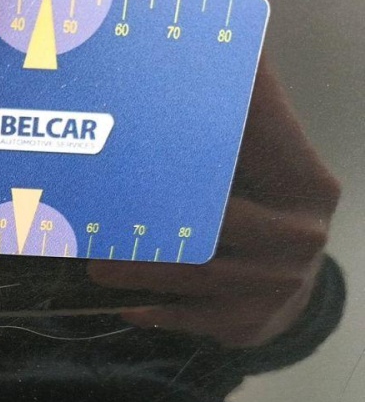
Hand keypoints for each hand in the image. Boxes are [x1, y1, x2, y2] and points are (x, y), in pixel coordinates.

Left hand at [88, 61, 340, 347]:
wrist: (287, 289)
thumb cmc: (261, 218)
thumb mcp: (264, 174)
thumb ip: (236, 136)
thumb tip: (185, 78)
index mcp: (305, 186)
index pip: (255, 154)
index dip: (206, 144)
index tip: (145, 137)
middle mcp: (300, 236)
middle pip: (219, 224)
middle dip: (158, 223)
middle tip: (102, 219)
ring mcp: (279, 284)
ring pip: (198, 275)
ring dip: (142, 272)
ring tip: (96, 267)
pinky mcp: (253, 322)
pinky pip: (195, 317)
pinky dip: (158, 312)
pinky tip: (127, 308)